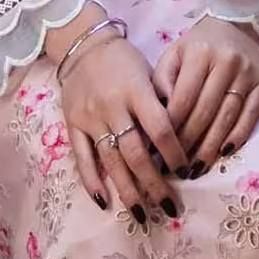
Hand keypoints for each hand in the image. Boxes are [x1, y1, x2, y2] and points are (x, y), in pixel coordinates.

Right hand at [50, 14, 187, 220]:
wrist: (83, 44)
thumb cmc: (124, 60)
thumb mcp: (149, 71)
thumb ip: (163, 102)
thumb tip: (184, 137)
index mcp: (136, 90)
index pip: (160, 128)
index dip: (174, 153)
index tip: (186, 171)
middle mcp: (113, 106)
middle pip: (136, 152)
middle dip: (154, 184)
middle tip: (169, 208)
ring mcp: (90, 117)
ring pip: (111, 161)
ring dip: (128, 190)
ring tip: (142, 214)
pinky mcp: (72, 124)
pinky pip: (81, 157)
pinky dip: (91, 181)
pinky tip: (104, 202)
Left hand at [151, 15, 258, 170]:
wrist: (236, 23)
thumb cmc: (198, 45)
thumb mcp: (175, 53)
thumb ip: (162, 80)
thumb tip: (158, 115)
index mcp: (200, 52)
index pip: (183, 98)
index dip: (171, 127)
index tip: (159, 149)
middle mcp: (226, 61)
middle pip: (205, 111)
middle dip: (188, 143)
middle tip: (176, 166)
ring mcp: (248, 73)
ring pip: (227, 118)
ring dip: (210, 147)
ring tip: (196, 168)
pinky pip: (250, 117)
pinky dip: (237, 138)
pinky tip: (223, 153)